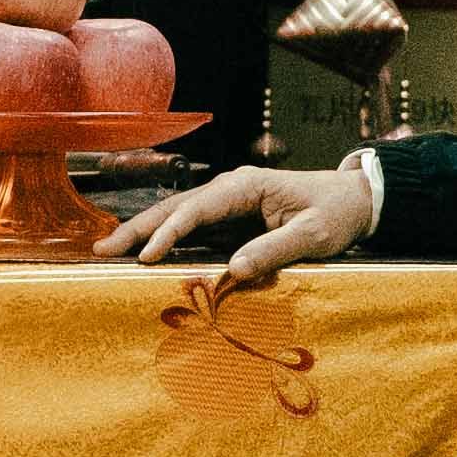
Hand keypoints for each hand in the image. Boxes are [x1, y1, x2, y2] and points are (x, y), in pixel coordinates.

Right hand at [113, 159, 372, 286]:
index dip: (168, 234)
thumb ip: (274, 250)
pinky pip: (190, 226)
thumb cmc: (337, 213)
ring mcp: (228, 201)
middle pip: (174, 207)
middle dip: (137, 228)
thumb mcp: (314, 235)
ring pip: (176, 214)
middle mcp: (230, 188)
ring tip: (108, 249)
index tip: (145, 258)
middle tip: (101, 250)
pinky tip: (143, 251)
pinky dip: (163, 237)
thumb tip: (232, 271)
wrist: (355, 199)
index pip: (196, 209)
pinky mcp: (230, 217)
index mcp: (246, 186)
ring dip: (143, 232)